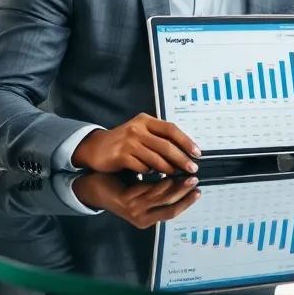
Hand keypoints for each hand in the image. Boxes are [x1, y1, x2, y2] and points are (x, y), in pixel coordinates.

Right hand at [72, 114, 200, 174]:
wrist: (96, 147)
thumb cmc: (124, 141)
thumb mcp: (141, 132)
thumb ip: (159, 137)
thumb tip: (185, 150)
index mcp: (146, 120)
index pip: (171, 129)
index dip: (186, 141)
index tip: (197, 153)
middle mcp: (137, 128)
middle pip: (166, 145)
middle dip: (182, 158)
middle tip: (192, 168)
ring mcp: (128, 142)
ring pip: (156, 158)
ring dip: (168, 168)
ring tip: (176, 173)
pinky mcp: (120, 155)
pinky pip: (142, 167)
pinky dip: (150, 172)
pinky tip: (153, 174)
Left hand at [72, 174, 201, 228]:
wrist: (94, 189)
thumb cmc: (120, 189)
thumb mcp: (142, 194)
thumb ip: (158, 192)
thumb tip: (182, 183)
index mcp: (146, 220)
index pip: (172, 213)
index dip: (186, 203)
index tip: (198, 192)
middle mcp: (140, 218)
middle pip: (169, 207)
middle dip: (184, 193)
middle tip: (195, 180)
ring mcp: (133, 210)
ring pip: (160, 198)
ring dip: (176, 186)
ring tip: (185, 174)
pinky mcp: (126, 200)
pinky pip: (148, 190)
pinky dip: (160, 182)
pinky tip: (167, 173)